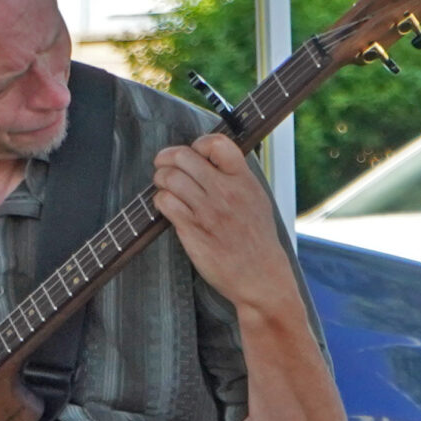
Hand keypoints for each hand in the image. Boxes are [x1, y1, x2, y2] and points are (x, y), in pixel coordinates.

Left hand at [152, 133, 291, 307]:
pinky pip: (166, 203)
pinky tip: (165, 205)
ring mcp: (207, 211)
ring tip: (163, 185)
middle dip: (167, 159)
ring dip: (160, 179)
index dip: (198, 144)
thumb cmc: (256, 238)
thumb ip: (235, 177)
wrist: (260, 276)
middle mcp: (225, 192)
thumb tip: (209, 158)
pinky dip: (160, 200)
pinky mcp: (192, 230)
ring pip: (170, 178)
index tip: (193, 154)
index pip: (217, 144)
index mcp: (243, 180)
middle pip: (183, 157)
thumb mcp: (256, 198)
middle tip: (163, 166)